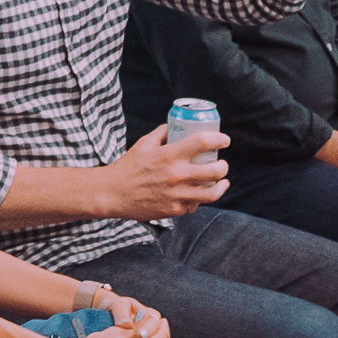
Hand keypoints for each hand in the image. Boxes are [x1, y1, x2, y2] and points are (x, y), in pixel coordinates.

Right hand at [95, 121, 232, 219]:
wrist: (113, 193)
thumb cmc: (128, 166)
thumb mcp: (144, 143)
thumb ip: (163, 133)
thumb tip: (177, 126)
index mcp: (169, 155)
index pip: (203, 142)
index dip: (220, 139)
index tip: (224, 140)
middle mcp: (176, 175)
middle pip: (216, 171)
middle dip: (224, 166)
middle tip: (222, 164)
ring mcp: (177, 195)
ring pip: (212, 193)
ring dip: (221, 186)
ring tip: (222, 182)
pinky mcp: (174, 210)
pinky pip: (195, 205)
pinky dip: (199, 200)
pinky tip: (199, 194)